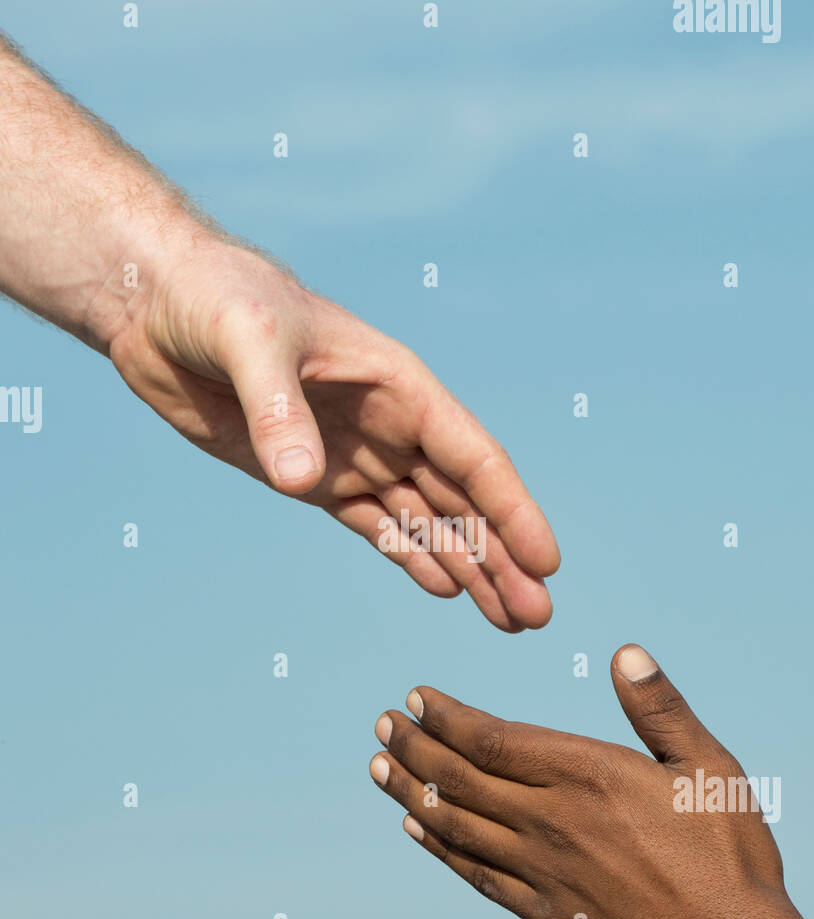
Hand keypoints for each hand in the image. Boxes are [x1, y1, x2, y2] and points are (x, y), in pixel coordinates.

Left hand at [107, 238, 558, 630]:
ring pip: (428, 520)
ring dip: (469, 567)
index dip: (513, 511)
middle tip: (537, 617)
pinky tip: (446, 589)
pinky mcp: (313, 476)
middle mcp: (389, 424)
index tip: (546, 562)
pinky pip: (377, 525)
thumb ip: (278, 408)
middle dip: (503, 558)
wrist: (161, 303)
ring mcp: (354, 453)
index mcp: (398, 385)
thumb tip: (302, 480)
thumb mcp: (249, 340)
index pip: (472, 457)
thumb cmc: (217, 297)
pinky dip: (411, 558)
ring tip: (508, 621)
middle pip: (463, 500)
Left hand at [369, 643, 786, 918]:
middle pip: (461, 778)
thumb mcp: (708, 768)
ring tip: (380, 766)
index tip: (416, 698)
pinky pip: (476, 874)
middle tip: (384, 724)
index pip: (493, 739)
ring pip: (457, 824)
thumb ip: (660, 709)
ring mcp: (543, 872)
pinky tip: (417, 828)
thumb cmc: (728, 858)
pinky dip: (440, 848)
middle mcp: (552, 822)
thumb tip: (625, 654)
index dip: (447, 717)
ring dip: (413, 791)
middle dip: (416, 747)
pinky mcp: (545, 915)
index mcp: (588, 776)